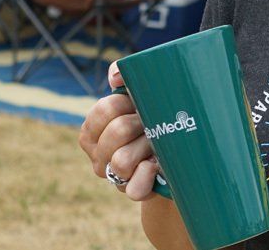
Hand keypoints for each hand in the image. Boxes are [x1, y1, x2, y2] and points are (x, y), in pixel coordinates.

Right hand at [78, 61, 161, 201]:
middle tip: (152, 122)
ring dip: (147, 146)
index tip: (139, 102)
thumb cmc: (152, 118)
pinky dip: (146, 176)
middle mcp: (97, 155)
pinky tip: (155, 164)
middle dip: (141, 123)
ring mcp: (113, 176)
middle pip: (116, 132)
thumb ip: (124, 76)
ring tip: (157, 142)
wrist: (177, 153)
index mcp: (91, 130)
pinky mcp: (131, 191)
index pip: (104, 109)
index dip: (126, 102)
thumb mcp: (139, 95)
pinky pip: (134, 189)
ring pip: (122, 161)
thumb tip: (116, 76)